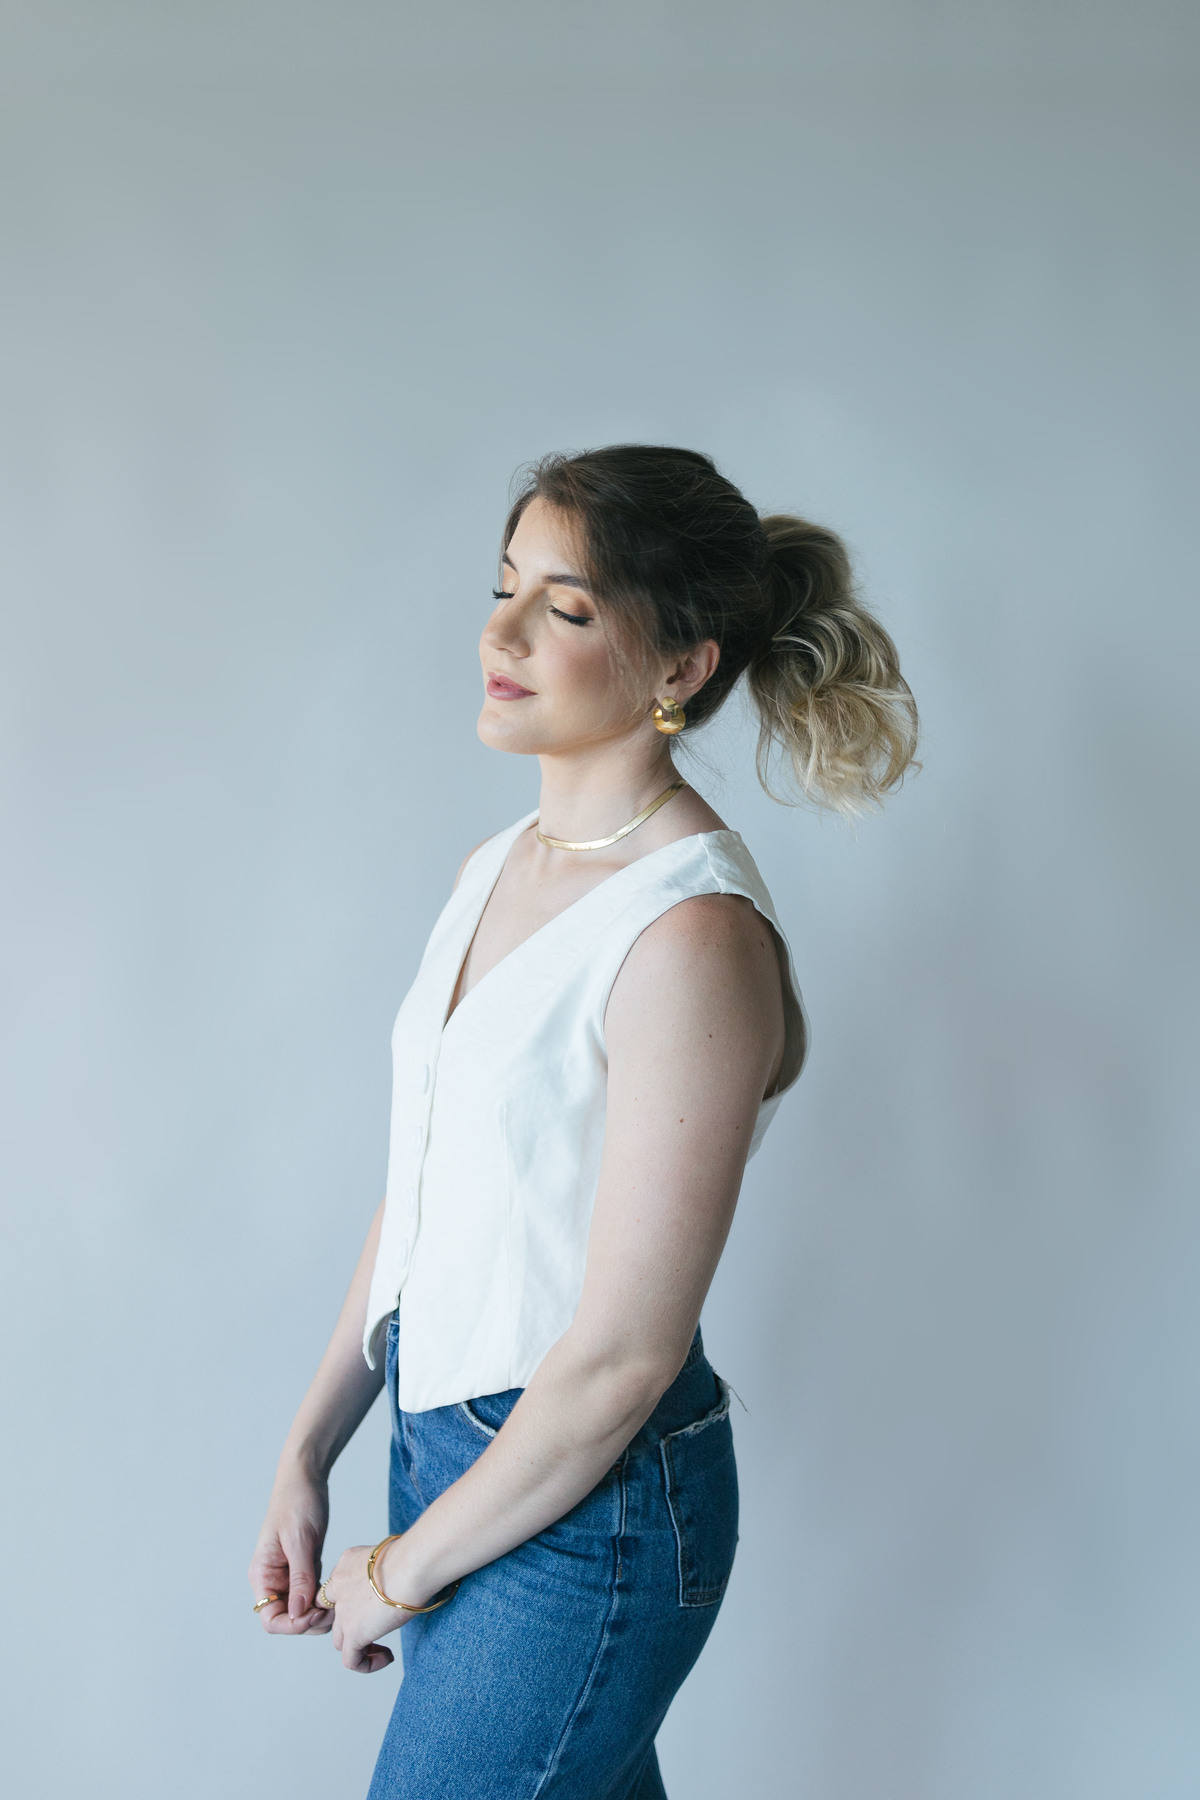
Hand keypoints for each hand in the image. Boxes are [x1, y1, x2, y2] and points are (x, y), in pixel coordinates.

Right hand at [249, 1463, 332, 1635]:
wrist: (305, 1478)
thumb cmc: (297, 1503)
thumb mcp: (300, 1540)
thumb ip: (299, 1578)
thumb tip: (297, 1613)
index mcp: (263, 1574)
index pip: (271, 1618)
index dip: (294, 1624)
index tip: (317, 1613)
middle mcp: (273, 1580)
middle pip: (288, 1619)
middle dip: (310, 1622)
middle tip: (335, 1611)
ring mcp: (288, 1575)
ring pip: (301, 1610)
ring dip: (319, 1613)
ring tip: (341, 1603)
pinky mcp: (304, 1568)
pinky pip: (312, 1594)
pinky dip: (324, 1599)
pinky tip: (339, 1594)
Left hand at [323, 1539, 423, 1672]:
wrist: (410, 1565)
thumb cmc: (411, 1556)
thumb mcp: (388, 1556)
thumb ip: (382, 1570)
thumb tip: (396, 1580)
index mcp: (346, 1563)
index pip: (336, 1588)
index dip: (349, 1601)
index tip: (371, 1606)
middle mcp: (339, 1586)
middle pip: (333, 1614)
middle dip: (350, 1624)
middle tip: (374, 1627)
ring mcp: (344, 1611)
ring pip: (339, 1639)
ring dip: (358, 1647)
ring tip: (382, 1648)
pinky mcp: (354, 1633)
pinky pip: (351, 1660)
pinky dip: (366, 1664)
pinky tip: (387, 1657)